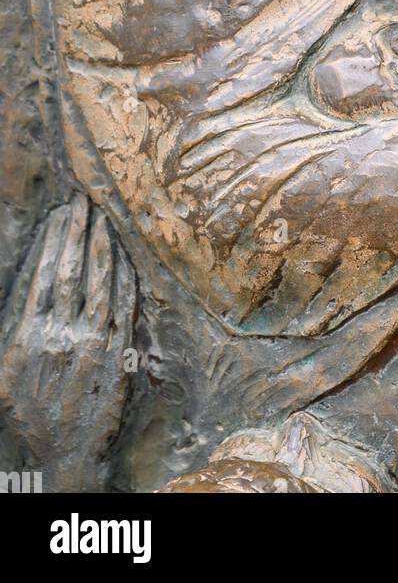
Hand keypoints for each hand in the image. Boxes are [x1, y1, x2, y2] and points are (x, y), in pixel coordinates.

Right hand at [0, 194, 135, 491]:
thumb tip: (23, 287)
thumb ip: (12, 330)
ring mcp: (92, 343)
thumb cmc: (30, 416)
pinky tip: (124, 256)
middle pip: (69, 271)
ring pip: (100, 282)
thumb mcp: (3, 376)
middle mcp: (59, 336)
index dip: (49, 242)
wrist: (66, 456)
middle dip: (75, 233)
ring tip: (102, 219)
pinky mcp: (119, 352)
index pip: (39, 276)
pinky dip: (124, 276)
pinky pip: (124, 305)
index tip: (57, 215)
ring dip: (102, 246)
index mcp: (26, 339)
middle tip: (81, 202)